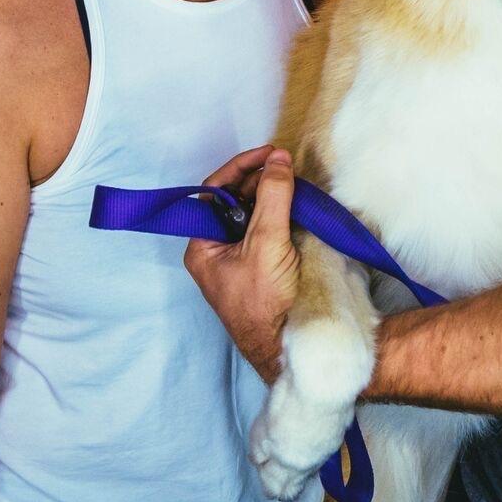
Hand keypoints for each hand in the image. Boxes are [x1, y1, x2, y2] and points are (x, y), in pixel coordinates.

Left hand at [185, 147, 299, 381]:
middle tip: (286, 167)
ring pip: (254, 213)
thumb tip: (277, 160)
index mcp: (202, 246)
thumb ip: (272, 197)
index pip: (214, 192)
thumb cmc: (266, 302)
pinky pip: (269, 229)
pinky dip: (283, 213)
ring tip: (295, 182)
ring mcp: (241, 259)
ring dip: (273, 195)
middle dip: (260, 181)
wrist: (287, 347)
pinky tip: (298, 205)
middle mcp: (217, 250)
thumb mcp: (266, 243)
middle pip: (235, 200)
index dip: (240, 168)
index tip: (269, 153)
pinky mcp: (264, 266)